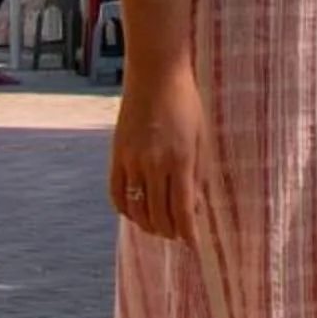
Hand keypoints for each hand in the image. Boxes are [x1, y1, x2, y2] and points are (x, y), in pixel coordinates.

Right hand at [110, 63, 204, 240]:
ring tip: (158, 229)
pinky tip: (134, 214)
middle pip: (158, 215)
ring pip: (136, 208)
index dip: (188, 233)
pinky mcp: (116, 154)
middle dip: (169, 232)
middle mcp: (154, 164)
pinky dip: (125, 209)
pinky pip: (116, 193)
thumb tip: (192, 206)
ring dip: (148, 225)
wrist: (155, 73)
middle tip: (176, 236)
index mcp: (181, 160)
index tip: (193, 244)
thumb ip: (197, 172)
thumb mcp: (200, 137)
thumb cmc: (185, 102)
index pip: (182, 210)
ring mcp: (132, 160)